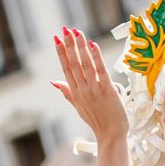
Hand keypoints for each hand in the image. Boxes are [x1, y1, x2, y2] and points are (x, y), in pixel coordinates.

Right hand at [52, 27, 128, 142]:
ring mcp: (94, 90)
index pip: (66, 68)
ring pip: (85, 65)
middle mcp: (82, 90)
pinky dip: (96, 57)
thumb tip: (54, 82)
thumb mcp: (78, 107)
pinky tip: (93, 45)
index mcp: (75, 93)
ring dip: (81, 47)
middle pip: (73, 64)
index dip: (61, 53)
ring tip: (77, 32)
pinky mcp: (107, 91)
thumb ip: (67, 92)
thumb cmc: (97, 121)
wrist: (110, 135)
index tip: (56, 39)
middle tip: (65, 29)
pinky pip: (100, 71)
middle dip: (68, 45)